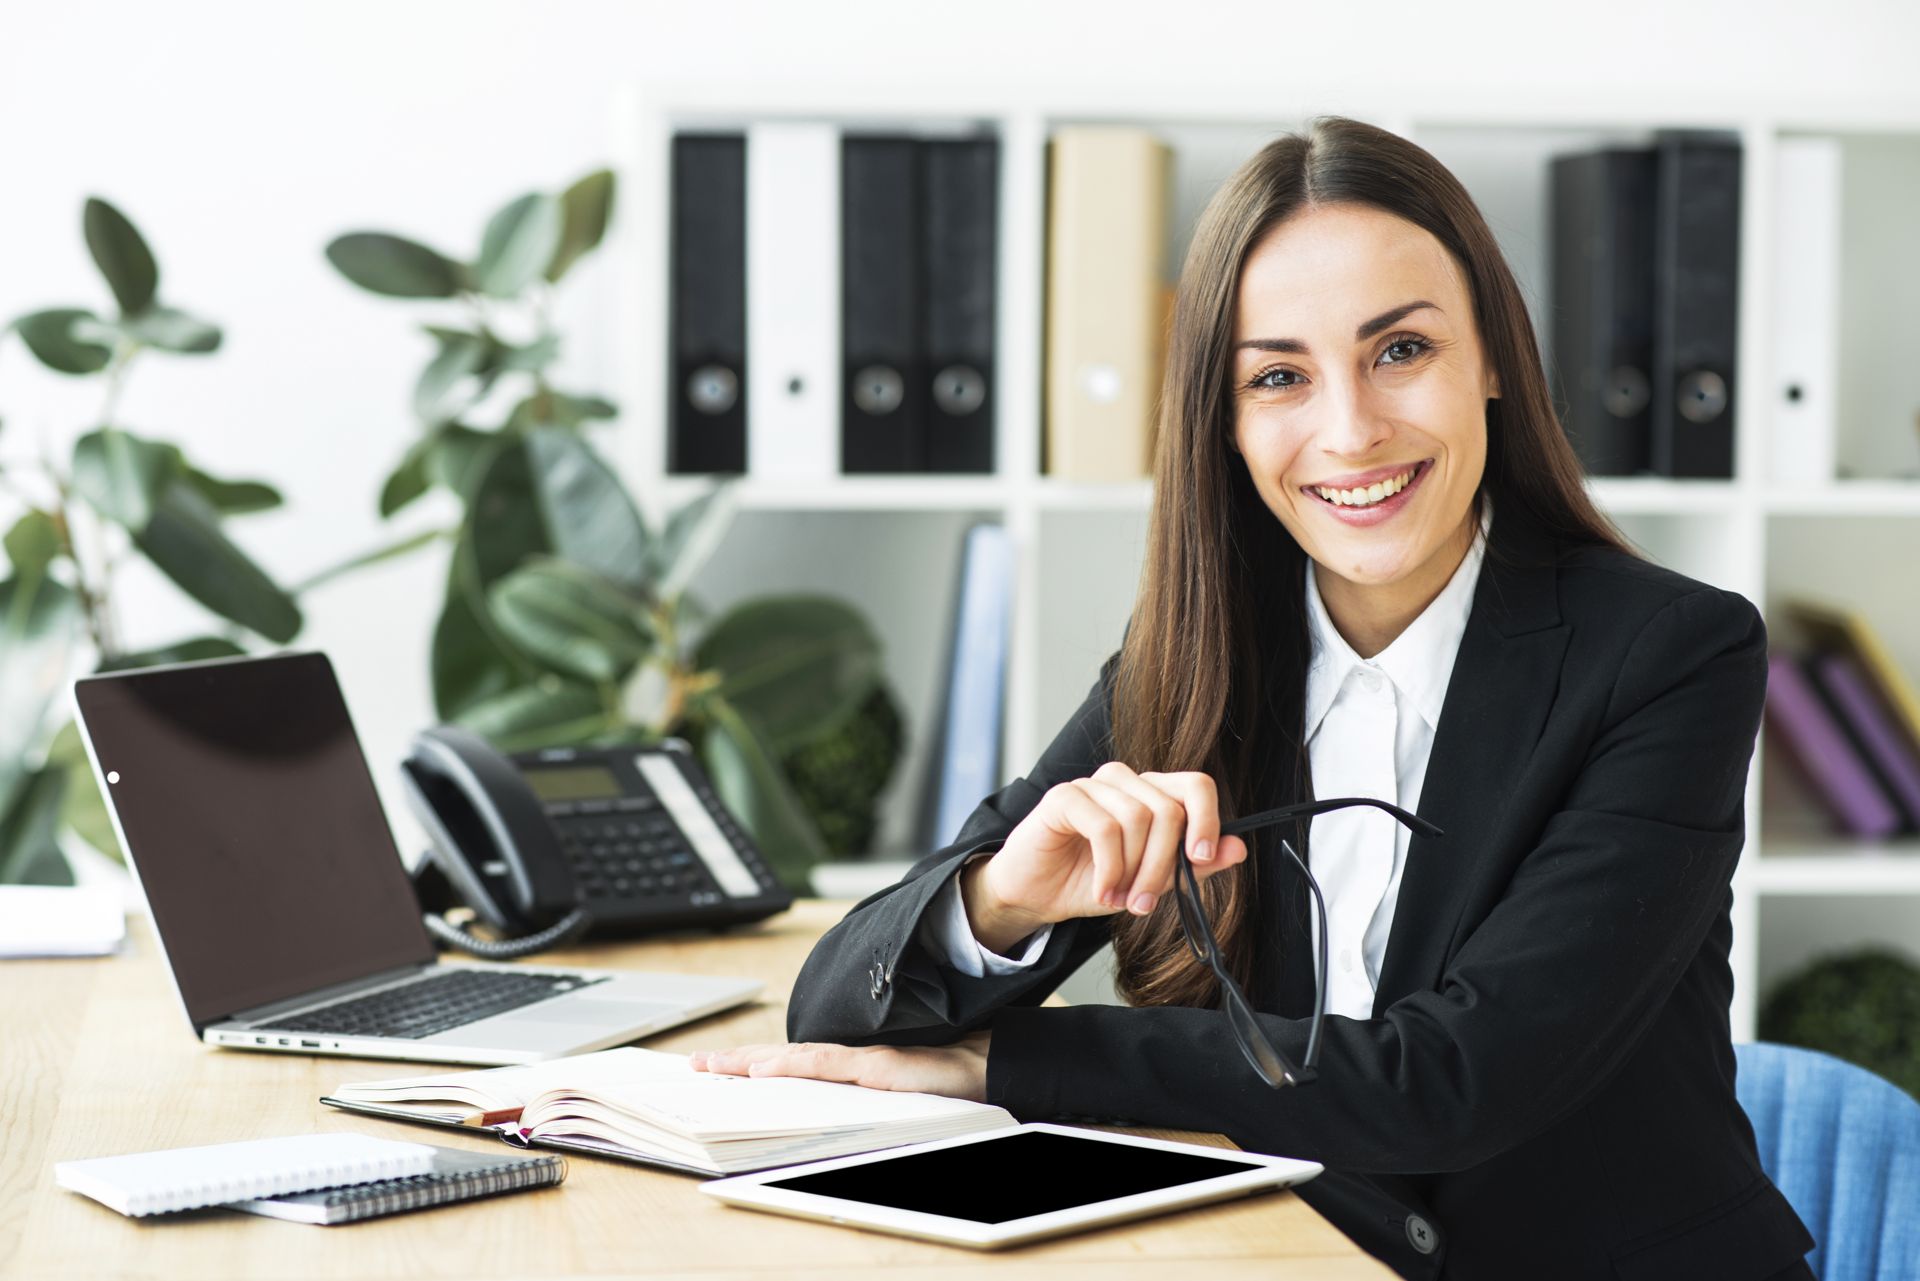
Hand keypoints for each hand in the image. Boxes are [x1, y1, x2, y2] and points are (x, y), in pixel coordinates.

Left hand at [689, 1031, 990, 1103]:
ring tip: (717, 1065)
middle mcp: (853, 1060)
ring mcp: (864, 1061)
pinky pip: (828, 1066)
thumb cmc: (950, 1083)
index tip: (719, 1065)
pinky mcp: (880, 1067)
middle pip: (784, 1058)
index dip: (756, 1062)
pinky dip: (793, 1066)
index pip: (795, 1064)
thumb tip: (828, 1107)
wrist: (991, 1067)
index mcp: (853, 1069)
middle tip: (697, 1062)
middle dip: (738, 1060)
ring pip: (797, 1059)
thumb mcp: (897, 1095)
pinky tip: (765, 1068)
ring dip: (753, 1061)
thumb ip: (863, 1094)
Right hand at [965, 761, 1248, 944]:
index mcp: (1150, 793)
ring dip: (1133, 870)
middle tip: (1145, 902)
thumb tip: (1237, 847)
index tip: (1200, 859)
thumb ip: (1193, 864)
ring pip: (1139, 818)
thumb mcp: (1150, 880)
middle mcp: (1124, 781)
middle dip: (1162, 865)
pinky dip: (1109, 868)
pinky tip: (1102, 889)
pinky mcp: (1064, 796)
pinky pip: (1104, 827)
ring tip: (1119, 896)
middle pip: (1169, 809)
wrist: (1036, 894)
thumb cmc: (1091, 881)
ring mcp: (1093, 784)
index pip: (1195, 786)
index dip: (1207, 820)